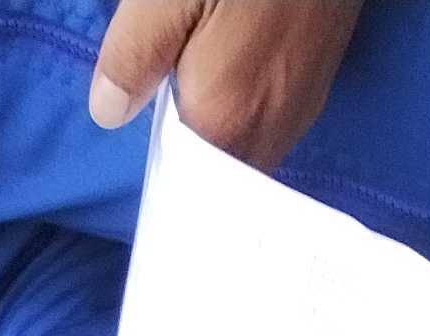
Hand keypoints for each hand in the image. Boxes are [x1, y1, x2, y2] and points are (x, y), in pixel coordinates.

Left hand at [88, 0, 361, 168]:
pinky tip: (226, 75)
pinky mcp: (319, 74)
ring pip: (250, 145)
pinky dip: (245, 111)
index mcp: (227, 117)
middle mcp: (273, 126)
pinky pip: (273, 117)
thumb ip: (135, 55)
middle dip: (188, 154)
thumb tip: (110, 110)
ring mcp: (304, 101)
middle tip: (158, 115)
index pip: (186, 184)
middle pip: (219, 169)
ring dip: (218, 131)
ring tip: (188, 96)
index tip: (141, 158)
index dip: (159, 173)